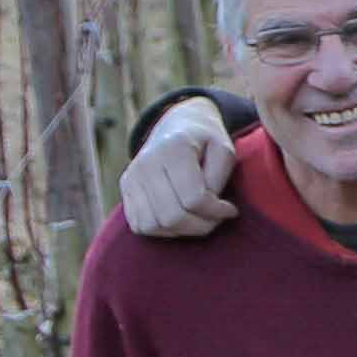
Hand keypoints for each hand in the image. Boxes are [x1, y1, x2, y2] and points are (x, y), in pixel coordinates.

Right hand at [121, 97, 237, 236]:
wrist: (176, 125)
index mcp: (173, 148)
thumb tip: (208, 205)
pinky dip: (164, 230)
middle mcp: (146, 164)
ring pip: (154, 226)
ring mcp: (131, 177)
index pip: (194, 199)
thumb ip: (219, 176)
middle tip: (217, 217)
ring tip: (199, 218)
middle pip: (172, 216)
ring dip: (183, 230)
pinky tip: (181, 218)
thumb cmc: (206, 141)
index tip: (231, 209)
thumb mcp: (224, 150)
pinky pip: (140, 226)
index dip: (217, 211)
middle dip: (202, 225)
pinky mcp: (125, 189)